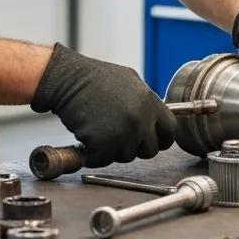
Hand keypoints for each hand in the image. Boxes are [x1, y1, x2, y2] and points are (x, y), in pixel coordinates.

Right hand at [30, 43, 176, 166]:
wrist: (68, 80)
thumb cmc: (94, 78)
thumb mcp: (129, 81)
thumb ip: (146, 102)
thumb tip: (156, 119)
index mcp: (149, 102)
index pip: (170, 130)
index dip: (160, 138)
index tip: (151, 140)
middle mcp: (140, 119)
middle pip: (150, 150)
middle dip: (135, 147)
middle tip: (118, 135)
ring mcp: (123, 133)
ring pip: (126, 156)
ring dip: (113, 149)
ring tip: (100, 129)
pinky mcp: (103, 145)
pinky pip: (104, 160)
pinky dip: (94, 155)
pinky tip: (88, 138)